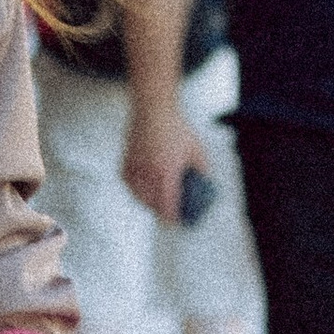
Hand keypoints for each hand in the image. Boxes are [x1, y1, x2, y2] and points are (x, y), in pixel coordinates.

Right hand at [123, 101, 205, 220]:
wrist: (154, 109)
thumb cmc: (177, 128)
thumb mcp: (196, 149)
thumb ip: (203, 169)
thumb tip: (207, 184)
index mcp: (167, 171)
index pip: (167, 203)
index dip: (171, 217)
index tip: (176, 223)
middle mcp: (149, 172)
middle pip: (152, 203)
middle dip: (160, 212)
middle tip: (167, 216)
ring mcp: (136, 166)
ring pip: (138, 195)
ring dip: (146, 203)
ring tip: (155, 206)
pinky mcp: (126, 160)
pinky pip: (128, 183)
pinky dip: (134, 190)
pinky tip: (140, 192)